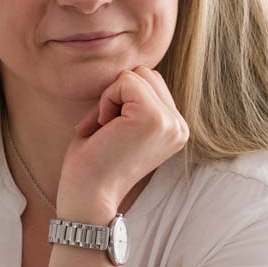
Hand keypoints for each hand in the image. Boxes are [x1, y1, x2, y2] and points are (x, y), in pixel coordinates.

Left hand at [58, 66, 188, 208]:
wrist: (88, 197)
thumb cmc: (94, 163)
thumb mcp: (123, 126)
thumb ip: (134, 100)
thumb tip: (133, 69)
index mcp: (175, 129)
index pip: (151, 83)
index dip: (121, 99)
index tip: (110, 133)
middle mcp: (179, 126)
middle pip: (146, 73)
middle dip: (118, 94)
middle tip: (106, 131)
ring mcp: (170, 122)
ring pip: (137, 74)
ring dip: (111, 97)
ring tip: (107, 131)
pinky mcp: (153, 118)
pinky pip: (125, 81)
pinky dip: (105, 100)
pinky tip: (104, 129)